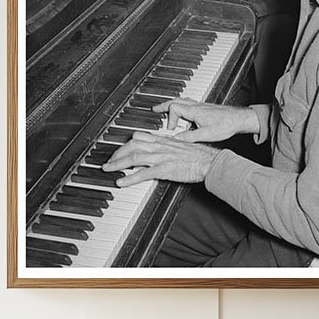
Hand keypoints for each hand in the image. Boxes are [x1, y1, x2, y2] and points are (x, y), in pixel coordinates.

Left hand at [102, 131, 219, 186]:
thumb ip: (168, 148)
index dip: (126, 142)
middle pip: (132, 145)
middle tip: (109, 161)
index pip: (139, 136)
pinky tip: (121, 182)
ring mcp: (162, 157)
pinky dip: (129, 178)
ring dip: (118, 164)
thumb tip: (160, 153)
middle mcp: (160, 146)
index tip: (119, 149)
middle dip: (117, 152)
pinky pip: (143, 173)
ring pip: (134, 157)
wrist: (210, 162)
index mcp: (164, 140)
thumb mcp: (181, 147)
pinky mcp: (165, 169)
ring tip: (108, 169)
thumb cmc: (200, 156)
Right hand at [153, 98, 258, 142]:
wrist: (239, 119)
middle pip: (175, 101)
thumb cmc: (226, 124)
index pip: (173, 108)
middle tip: (155, 109)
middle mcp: (196, 106)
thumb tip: (176, 140)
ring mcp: (201, 106)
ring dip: (173, 106)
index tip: (170, 129)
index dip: (169, 119)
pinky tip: (186, 116)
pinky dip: (183, 108)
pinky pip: (189, 104)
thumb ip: (189, 137)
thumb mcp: (206, 134)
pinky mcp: (206, 108)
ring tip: (167, 112)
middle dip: (164, 105)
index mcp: (194, 111)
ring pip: (182, 101)